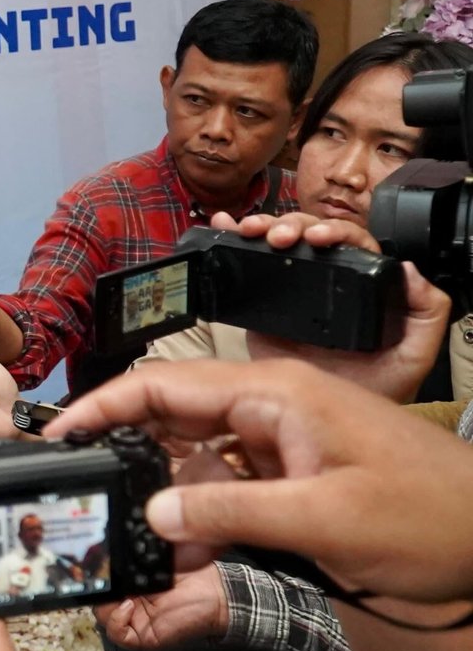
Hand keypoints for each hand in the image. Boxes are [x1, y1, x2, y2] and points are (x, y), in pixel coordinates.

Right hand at [45, 359, 472, 602]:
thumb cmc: (432, 517)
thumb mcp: (326, 519)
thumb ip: (231, 513)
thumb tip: (155, 514)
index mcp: (275, 392)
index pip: (167, 382)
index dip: (106, 404)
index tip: (62, 433)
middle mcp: (269, 410)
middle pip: (171, 417)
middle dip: (125, 451)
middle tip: (82, 487)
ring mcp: (280, 445)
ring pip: (193, 460)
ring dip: (162, 496)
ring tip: (126, 532)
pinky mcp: (291, 480)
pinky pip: (224, 490)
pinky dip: (197, 518)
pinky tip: (178, 549)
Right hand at [97, 563, 227, 650]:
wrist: (215, 594)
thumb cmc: (190, 573)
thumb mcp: (154, 558)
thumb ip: (133, 554)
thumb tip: (110, 544)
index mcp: (128, 582)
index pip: (101, 581)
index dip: (93, 575)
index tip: (90, 565)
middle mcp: (127, 600)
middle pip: (97, 598)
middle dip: (96, 588)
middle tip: (100, 577)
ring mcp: (134, 620)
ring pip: (103, 616)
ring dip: (106, 604)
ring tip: (121, 592)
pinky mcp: (142, 637)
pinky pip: (117, 634)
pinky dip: (116, 620)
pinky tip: (128, 606)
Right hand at [213, 208, 447, 401]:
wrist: (329, 424)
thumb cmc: (375, 389)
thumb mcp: (414, 354)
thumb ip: (427, 313)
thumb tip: (409, 270)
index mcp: (361, 284)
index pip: (350, 242)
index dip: (333, 232)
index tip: (319, 240)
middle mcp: (325, 282)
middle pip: (307, 235)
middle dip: (291, 227)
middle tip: (278, 238)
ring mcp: (290, 293)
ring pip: (276, 245)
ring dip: (261, 228)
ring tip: (248, 232)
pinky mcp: (261, 309)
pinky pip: (247, 271)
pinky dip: (231, 243)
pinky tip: (223, 228)